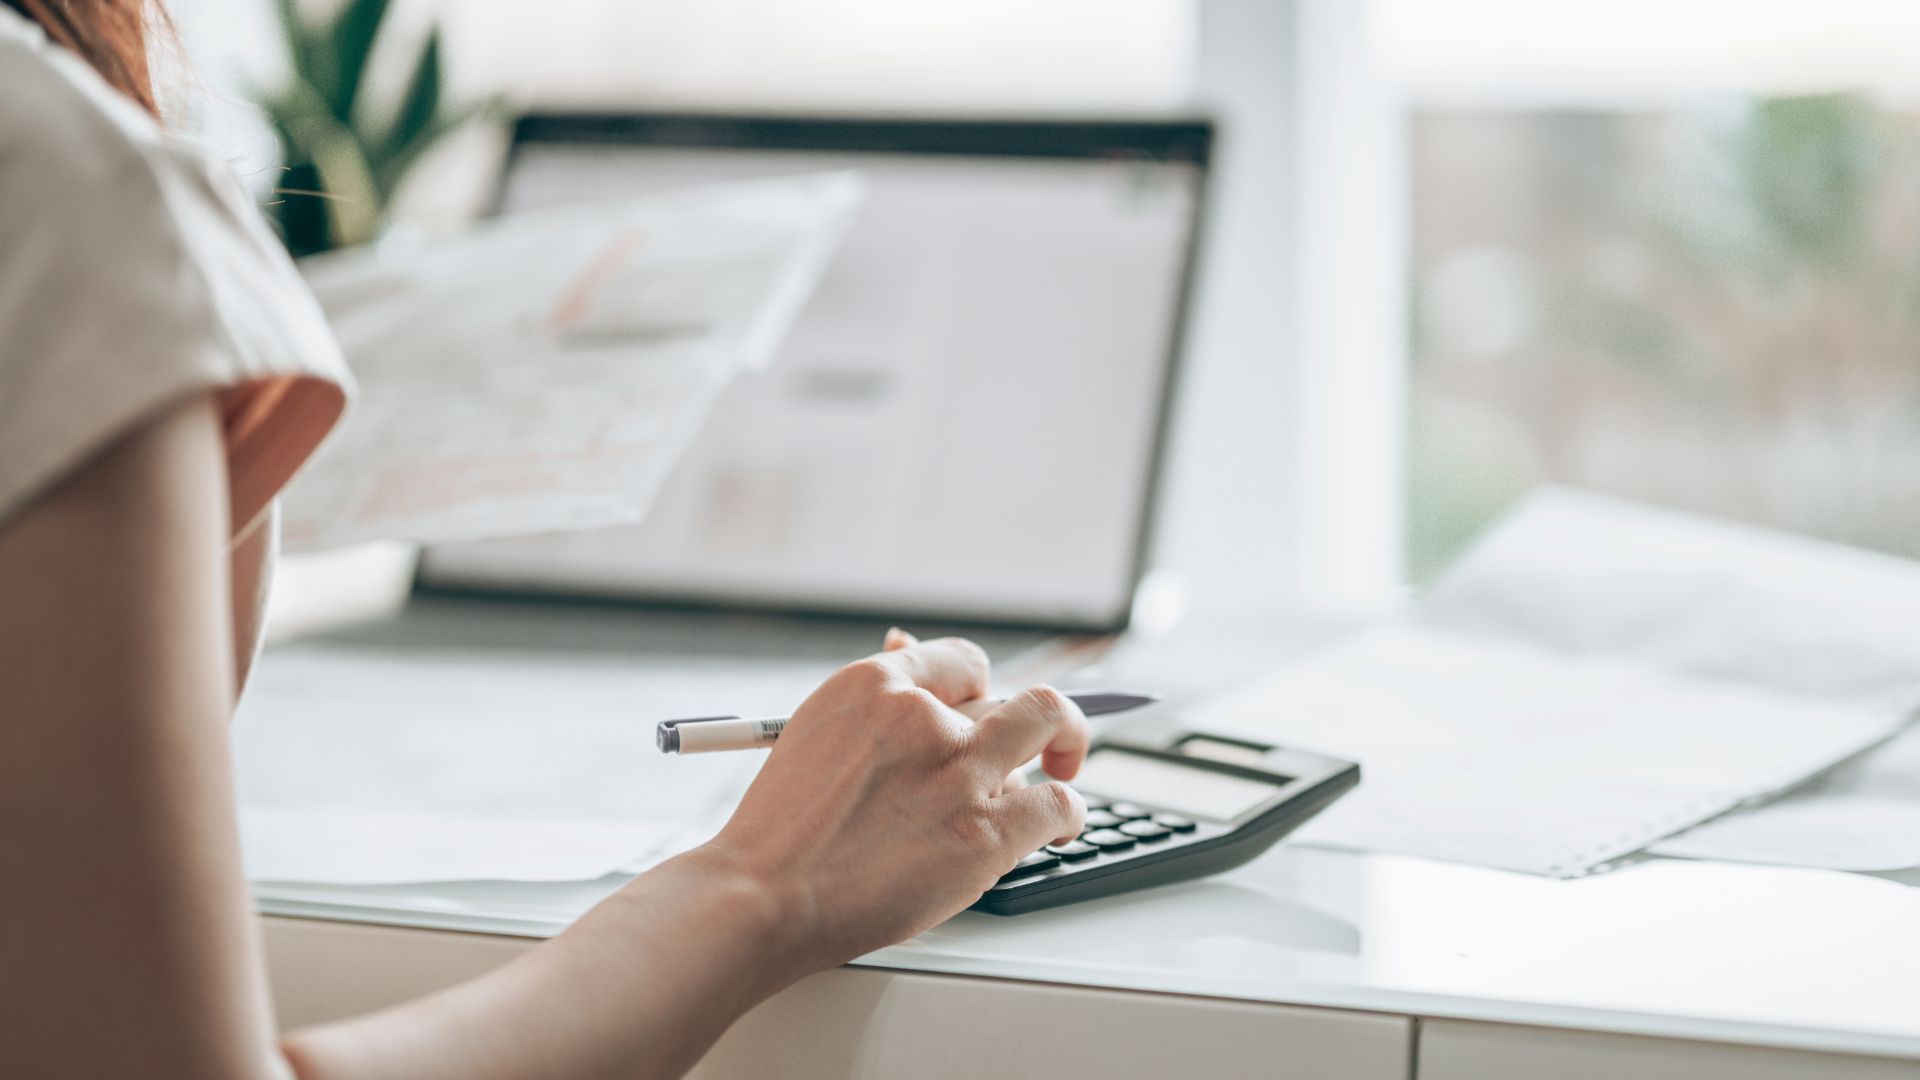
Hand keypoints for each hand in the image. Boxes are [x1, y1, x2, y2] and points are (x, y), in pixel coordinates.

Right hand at [700, 631, 1089, 970]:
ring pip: (1045, 733)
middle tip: (1043, 743)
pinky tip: (1059, 828)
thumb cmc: (782, 829)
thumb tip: (906, 645)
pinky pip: (1060, 802)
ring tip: (1035, 792)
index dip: (982, 690)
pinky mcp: (986, 831)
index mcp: (875, 685)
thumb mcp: (816, 732)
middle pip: (1014, 694)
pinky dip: (1069, 814)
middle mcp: (924, 717)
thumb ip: (874, 699)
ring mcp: (960, 772)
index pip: (963, 663)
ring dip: (1047, 764)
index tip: (988, 712)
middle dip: (1034, 720)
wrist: (763, 895)